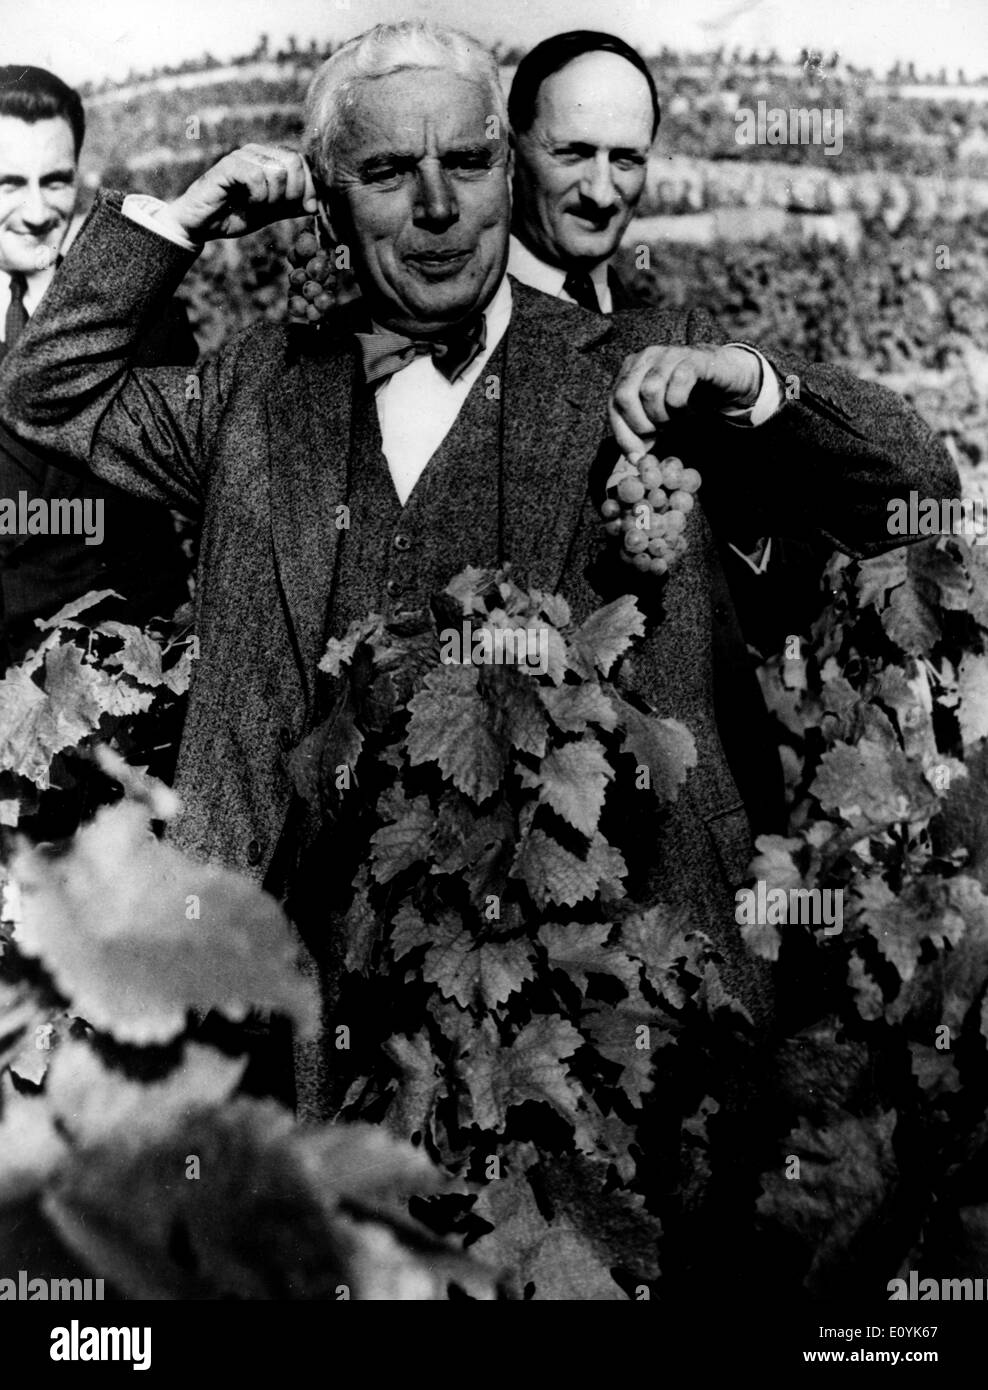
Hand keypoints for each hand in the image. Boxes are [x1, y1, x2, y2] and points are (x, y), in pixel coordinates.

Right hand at [166, 144, 318, 242]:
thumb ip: (292, 205)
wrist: (201, 224)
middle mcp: (257, 152)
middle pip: (294, 162)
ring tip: (256, 206)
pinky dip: (257, 197)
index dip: (311, 186)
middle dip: (293, 193)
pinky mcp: (228, 165)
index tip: (307, 208)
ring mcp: (242, 155)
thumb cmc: (234, 215)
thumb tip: (317, 204)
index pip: (303, 162)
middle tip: (275, 208)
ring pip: (277, 171)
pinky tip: (245, 202)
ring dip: (272, 198)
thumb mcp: (270, 213)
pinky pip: (257, 178)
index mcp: (270, 159)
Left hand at [608, 344, 761, 454]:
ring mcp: (668, 355)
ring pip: (649, 390)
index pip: (613, 404)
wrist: (725, 374)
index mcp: (631, 370)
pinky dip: (681, 405)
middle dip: (640, 424)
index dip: (623, 434)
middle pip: (624, 395)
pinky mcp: (693, 358)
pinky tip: (688, 411)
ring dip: (662, 416)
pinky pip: (678, 382)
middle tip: (658, 434)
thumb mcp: (659, 414)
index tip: (637, 456)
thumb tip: (635, 459)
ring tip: (675, 420)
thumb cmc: (687, 396)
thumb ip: (643, 430)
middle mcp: (645, 358)